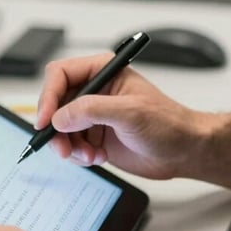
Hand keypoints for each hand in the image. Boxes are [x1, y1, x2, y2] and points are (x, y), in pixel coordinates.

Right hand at [37, 53, 200, 178]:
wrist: (184, 152)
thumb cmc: (168, 123)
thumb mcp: (130, 112)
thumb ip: (92, 110)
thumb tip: (60, 116)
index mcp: (103, 72)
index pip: (61, 75)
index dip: (49, 96)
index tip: (46, 120)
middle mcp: (95, 91)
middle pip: (55, 103)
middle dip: (56, 127)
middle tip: (63, 147)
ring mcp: (93, 115)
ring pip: (60, 128)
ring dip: (68, 145)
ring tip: (89, 155)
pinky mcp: (94, 136)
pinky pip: (71, 144)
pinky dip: (78, 155)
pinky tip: (97, 158)